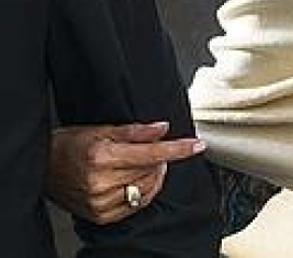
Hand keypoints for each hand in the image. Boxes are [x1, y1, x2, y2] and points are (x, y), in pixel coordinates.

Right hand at [46, 122, 205, 224]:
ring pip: (146, 189)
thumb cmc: (69, 145)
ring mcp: (99, 201)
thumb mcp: (100, 129)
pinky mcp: (100, 215)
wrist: (43, 167)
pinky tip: (134, 181)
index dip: (178, 149)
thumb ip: (135, 131)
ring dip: (153, 176)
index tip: (197, 145)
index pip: (152, 153)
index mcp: (102, 156)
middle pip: (151, 171)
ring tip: (142, 165)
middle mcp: (100, 181)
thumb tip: (162, 128)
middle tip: (153, 151)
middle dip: (160, 159)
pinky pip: (135, 205)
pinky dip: (142, 192)